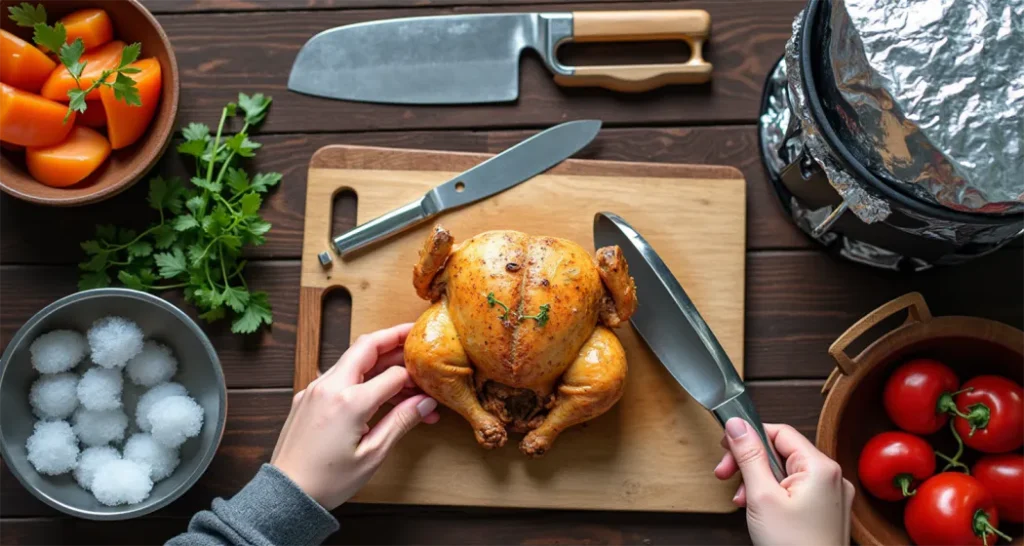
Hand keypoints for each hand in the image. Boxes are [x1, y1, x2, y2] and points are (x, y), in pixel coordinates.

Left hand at [271, 324, 439, 509]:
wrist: (286, 494)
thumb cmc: (328, 481)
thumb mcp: (373, 454)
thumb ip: (401, 422)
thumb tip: (426, 403)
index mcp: (349, 401)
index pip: (393, 375)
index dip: (416, 378)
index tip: (431, 386)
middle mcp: (329, 386)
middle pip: (367, 346)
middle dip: (393, 338)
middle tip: (416, 336)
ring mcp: (315, 389)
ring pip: (352, 359)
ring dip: (379, 360)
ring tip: (404, 374)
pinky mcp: (307, 397)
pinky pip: (339, 375)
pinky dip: (361, 375)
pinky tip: (377, 390)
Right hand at [714, 419, 853, 545]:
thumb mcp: (761, 497)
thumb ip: (749, 456)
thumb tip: (737, 425)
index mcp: (820, 467)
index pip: (779, 432)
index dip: (749, 437)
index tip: (726, 446)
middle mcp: (832, 477)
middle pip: (781, 452)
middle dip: (750, 463)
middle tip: (725, 475)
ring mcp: (831, 496)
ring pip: (786, 473)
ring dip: (758, 481)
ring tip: (742, 501)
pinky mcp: (826, 512)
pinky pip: (796, 491)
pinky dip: (774, 495)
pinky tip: (759, 510)